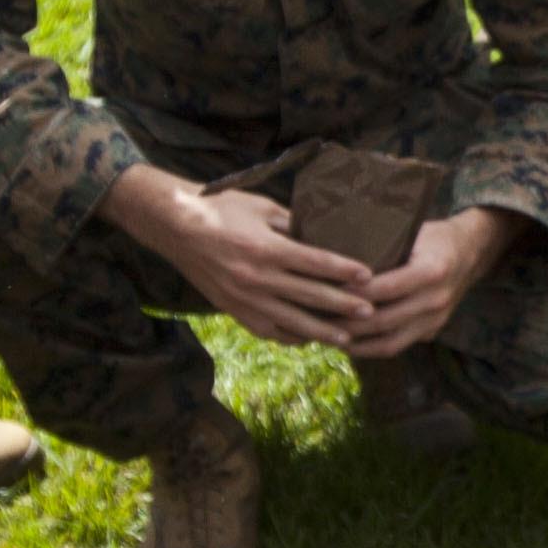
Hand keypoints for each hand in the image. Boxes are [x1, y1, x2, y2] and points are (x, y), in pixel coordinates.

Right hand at [113, 166, 377, 346]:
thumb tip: (324, 233)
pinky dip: (291, 337)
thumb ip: (293, 224)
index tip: (368, 276)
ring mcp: (244, 299)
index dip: (343, 270)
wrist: (176, 227)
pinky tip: (310, 339)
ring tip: (348, 337)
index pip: (314, 262)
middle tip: (371, 312)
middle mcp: (257, 278)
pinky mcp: (234, 310)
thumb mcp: (261, 208)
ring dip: (322, 331)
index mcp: (265, 248)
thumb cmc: (222, 210)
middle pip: (309, 296)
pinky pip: (268, 330)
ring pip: (291, 321)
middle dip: (343, 306)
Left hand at [334, 204, 516, 359]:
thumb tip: (336, 254)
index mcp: (432, 270)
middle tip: (315, 318)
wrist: (471, 252)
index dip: (353, 292)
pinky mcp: (432, 332)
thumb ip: (383, 247)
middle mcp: (436, 299)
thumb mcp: (413, 232)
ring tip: (326, 336)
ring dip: (356, 343)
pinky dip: (370, 347)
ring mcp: (436, 320)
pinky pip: (398, 345)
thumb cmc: (433, 236)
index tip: (323, 289)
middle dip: (347, 322)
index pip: (385, 288)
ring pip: (390, 342)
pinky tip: (347, 342)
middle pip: (384, 320)